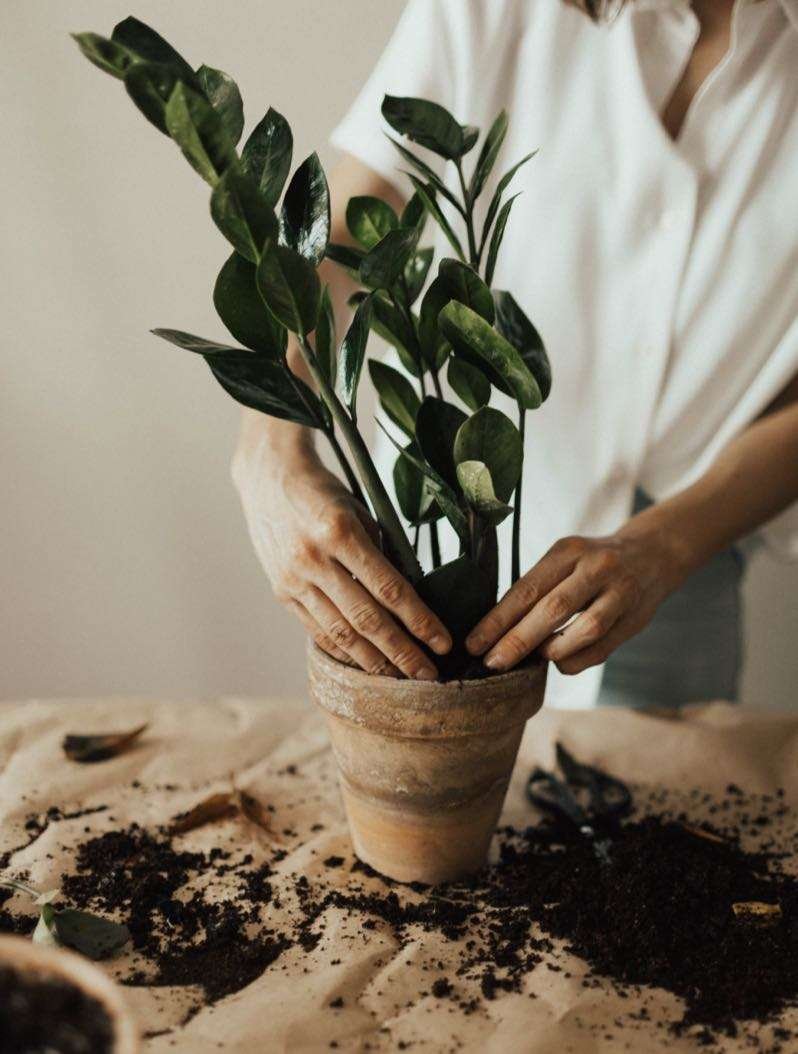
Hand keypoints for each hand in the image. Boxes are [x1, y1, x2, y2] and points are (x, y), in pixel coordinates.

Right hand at [233, 437, 450, 678]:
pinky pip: (317, 630)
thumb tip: (411, 599)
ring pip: (340, 633)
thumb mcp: (360, 512)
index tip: (443, 642)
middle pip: (366, 619)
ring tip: (400, 679)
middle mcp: (314, 559)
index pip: (389, 588)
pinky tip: (365, 663)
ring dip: (374, 661)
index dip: (419, 620)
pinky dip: (343, 650)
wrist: (268, 478)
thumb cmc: (324, 492)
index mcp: (340, 532)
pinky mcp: (281, 591)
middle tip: (429, 676)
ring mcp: (293, 579)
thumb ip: (382, 553)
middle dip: (402, 652)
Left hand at [465, 526, 688, 674]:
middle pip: (552, 608)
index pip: (527, 588)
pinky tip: (559, 661)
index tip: (474, 643)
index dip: (498, 619)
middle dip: (517, 640)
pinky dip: (576, 659)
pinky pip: (602, 648)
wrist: (653, 554)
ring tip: (532, 660)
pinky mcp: (635, 617)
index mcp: (568, 550)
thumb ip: (539, 588)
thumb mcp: (565, 559)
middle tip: (492, 663)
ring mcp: (620, 592)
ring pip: (584, 629)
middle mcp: (596, 567)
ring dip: (552, 650)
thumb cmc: (592, 562)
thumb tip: (498, 628)